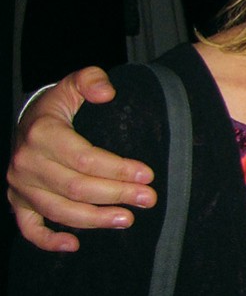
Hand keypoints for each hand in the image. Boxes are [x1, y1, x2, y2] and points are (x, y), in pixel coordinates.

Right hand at [7, 67, 156, 251]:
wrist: (27, 121)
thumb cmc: (59, 105)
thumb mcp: (75, 83)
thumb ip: (92, 80)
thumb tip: (107, 94)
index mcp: (43, 134)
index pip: (85, 158)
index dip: (119, 168)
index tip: (148, 175)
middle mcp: (27, 163)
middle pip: (77, 187)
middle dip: (117, 194)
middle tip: (148, 199)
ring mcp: (21, 186)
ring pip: (59, 211)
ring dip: (95, 220)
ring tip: (127, 219)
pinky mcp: (18, 202)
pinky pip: (29, 228)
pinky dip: (49, 240)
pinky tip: (74, 244)